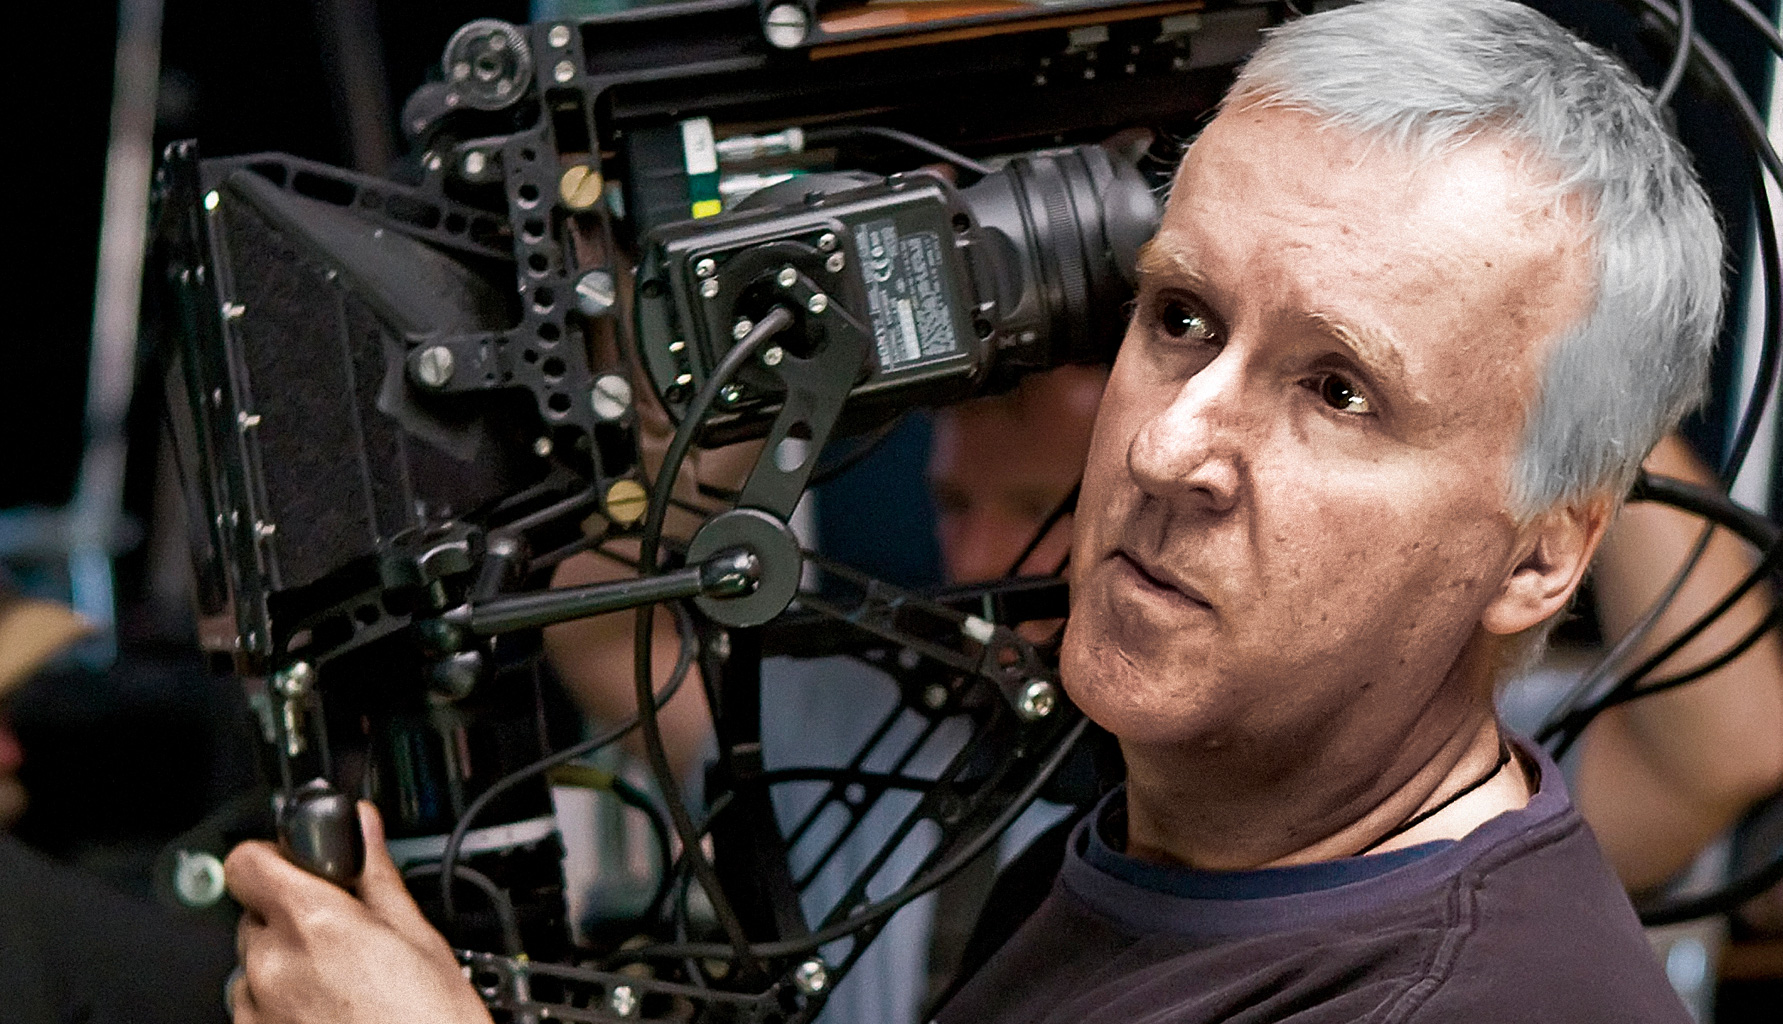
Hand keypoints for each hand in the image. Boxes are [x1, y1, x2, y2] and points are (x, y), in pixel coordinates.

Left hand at [225, 802, 493, 1023]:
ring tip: (346, 986)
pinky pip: (256, 1009)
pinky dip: (285, 1006)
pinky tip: (334, 1014)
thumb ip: (377, 878)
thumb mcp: (421, 940)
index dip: (277, 856)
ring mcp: (255, 1013)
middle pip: (257, 913)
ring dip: (288, 965)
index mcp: (314, 924)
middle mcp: (270, 966)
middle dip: (296, 916)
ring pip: (256, 964)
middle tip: (347, 934)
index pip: (248, 861)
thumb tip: (362, 828)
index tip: (305, 863)